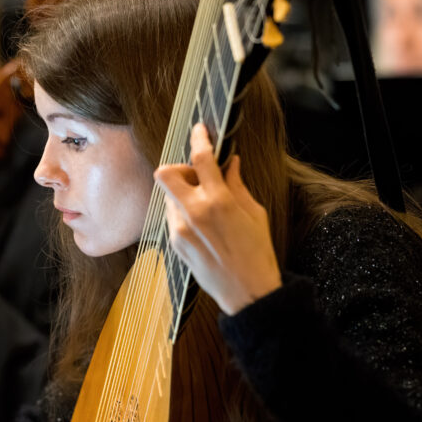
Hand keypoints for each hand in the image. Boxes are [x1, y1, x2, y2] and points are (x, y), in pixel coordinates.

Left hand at [154, 123, 281, 314]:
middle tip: (196, 176)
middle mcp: (194, 212)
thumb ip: (237, 185)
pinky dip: (184, 213)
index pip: (201, 158)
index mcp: (219, 201)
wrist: (247, 292)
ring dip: (183, 193)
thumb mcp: (255, 213)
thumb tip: (231, 162)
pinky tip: (203, 226)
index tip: (200, 129)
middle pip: (164, 174)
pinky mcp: (175, 243)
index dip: (199, 138)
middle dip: (177, 168)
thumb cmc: (257, 252)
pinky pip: (172, 217)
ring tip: (206, 207)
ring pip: (168, 196)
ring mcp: (180, 229)